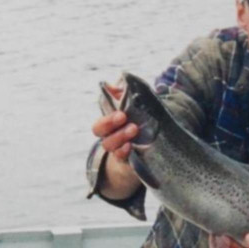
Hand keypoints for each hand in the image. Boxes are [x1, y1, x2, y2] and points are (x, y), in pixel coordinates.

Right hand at [91, 84, 141, 198]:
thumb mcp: (132, 107)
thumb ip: (122, 95)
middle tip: (125, 117)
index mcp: (110, 128)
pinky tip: (130, 147)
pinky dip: (125, 152)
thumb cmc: (138, 124)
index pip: (99, 126)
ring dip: (120, 137)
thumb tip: (112, 85)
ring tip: (133, 129)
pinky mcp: (129, 162)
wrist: (149, 151)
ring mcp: (119, 153)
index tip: (121, 113)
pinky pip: (123, 160)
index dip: (107, 120)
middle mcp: (111, 141)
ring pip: (112, 148)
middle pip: (103, 137)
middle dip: (111, 126)